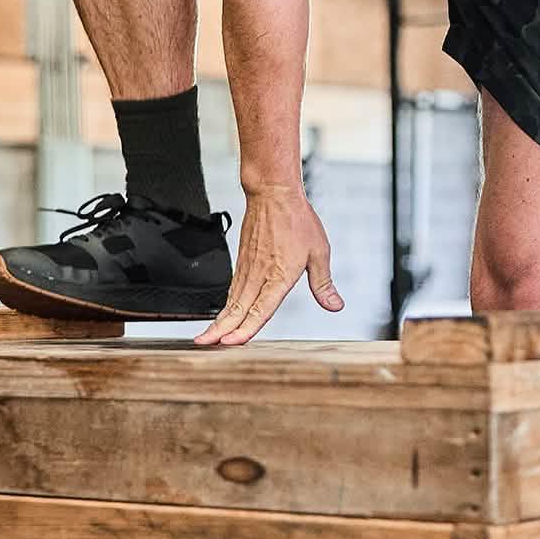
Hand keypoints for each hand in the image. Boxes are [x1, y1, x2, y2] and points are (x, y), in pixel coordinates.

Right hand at [194, 186, 343, 346]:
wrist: (274, 193)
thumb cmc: (297, 220)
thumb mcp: (319, 252)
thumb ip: (323, 283)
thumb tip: (335, 305)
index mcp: (279, 276)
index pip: (260, 309)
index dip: (246, 328)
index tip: (231, 342)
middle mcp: (259, 275)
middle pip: (237, 309)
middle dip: (220, 330)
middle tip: (204, 345)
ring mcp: (247, 268)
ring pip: (231, 300)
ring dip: (218, 320)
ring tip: (206, 336)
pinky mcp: (242, 261)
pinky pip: (232, 288)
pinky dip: (225, 304)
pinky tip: (224, 313)